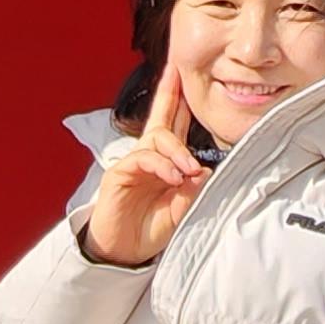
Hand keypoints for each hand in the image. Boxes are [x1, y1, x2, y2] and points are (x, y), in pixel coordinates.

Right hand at [80, 62, 204, 266]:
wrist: (123, 252)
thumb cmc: (150, 229)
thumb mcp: (180, 210)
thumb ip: (193, 191)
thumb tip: (204, 170)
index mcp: (164, 161)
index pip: (175, 125)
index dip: (179, 101)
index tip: (185, 76)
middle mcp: (149, 156)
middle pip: (161, 118)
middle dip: (170, 93)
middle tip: (178, 71)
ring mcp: (133, 163)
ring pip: (157, 140)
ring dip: (177, 151)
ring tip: (188, 169)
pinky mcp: (120, 174)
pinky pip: (143, 160)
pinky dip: (161, 166)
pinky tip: (173, 177)